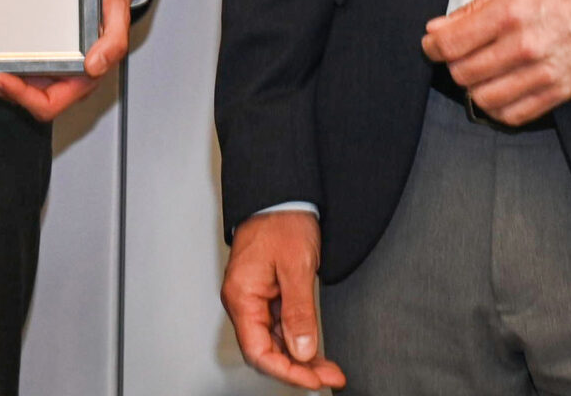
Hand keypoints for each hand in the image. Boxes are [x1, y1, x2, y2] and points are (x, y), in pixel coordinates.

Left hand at [0, 0, 140, 121]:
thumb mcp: (117, 15)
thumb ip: (112, 44)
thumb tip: (94, 66)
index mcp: (83, 78)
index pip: (48, 102)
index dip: (21, 96)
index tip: (0, 78)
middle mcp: (65, 78)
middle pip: (26, 98)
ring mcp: (52, 70)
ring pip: (18, 88)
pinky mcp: (43, 57)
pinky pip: (19, 71)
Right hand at [221, 209, 343, 388]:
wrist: (281, 194)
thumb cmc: (282, 220)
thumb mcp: (296, 267)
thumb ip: (299, 312)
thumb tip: (302, 350)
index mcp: (242, 296)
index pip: (258, 351)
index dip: (286, 372)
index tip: (314, 380)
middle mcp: (243, 300)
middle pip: (265, 350)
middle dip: (297, 368)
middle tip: (329, 376)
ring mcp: (254, 297)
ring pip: (274, 341)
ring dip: (300, 357)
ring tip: (328, 368)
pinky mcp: (266, 292)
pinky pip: (279, 325)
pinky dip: (297, 339)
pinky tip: (315, 348)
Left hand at [421, 0, 570, 125]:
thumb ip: (473, 8)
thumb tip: (440, 27)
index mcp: (509, 14)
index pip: (451, 44)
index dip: (432, 47)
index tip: (432, 45)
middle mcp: (524, 46)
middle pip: (464, 73)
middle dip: (453, 64)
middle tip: (458, 55)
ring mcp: (542, 72)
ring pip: (484, 98)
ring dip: (473, 88)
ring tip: (478, 73)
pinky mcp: (559, 92)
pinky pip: (514, 114)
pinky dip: (497, 108)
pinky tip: (497, 91)